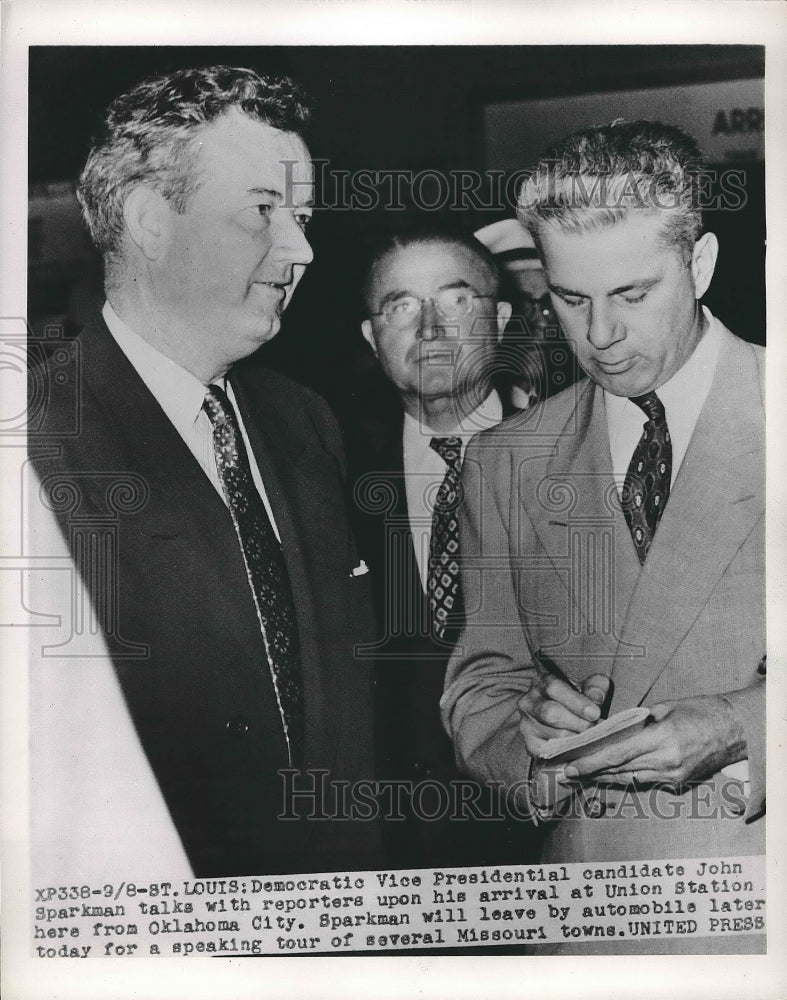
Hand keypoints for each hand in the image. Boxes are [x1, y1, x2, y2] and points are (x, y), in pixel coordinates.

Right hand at [517, 670, 610, 758]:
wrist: (555, 716)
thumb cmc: (573, 700)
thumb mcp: (585, 688)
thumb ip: (594, 688)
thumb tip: (597, 698)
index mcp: (541, 682)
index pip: (554, 687)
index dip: (576, 701)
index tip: (594, 713)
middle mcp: (529, 702)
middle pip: (551, 713)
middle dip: (578, 723)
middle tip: (595, 728)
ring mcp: (527, 724)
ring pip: (553, 735)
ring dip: (576, 739)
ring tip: (591, 739)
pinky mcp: (530, 744)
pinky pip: (551, 753)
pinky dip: (568, 753)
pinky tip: (579, 750)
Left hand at [563, 694, 745, 789]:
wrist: (735, 730)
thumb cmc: (701, 711)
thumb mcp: (665, 707)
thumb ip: (637, 721)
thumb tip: (611, 729)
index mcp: (662, 739)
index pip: (618, 754)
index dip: (591, 762)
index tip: (572, 766)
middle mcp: (666, 762)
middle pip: (620, 770)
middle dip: (591, 771)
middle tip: (567, 770)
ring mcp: (673, 775)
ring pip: (629, 778)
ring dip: (604, 776)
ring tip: (581, 773)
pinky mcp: (677, 782)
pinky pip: (644, 780)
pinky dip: (625, 776)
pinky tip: (608, 773)